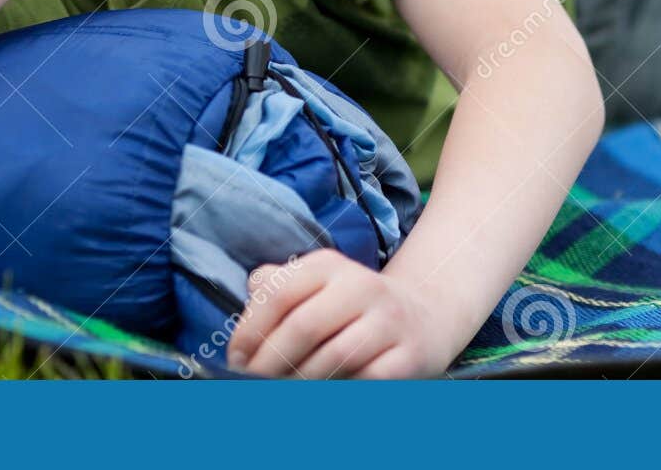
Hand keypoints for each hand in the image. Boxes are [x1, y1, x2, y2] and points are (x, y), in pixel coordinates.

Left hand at [225, 249, 454, 378]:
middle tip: (254, 384)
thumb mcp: (318, 284)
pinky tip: (322, 395)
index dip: (250, 330)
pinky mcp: (407, 355)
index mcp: (329, 265)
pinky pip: (364, 380)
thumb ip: (279, 286)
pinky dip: (337, 392)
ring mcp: (388, 320)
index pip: (279, 293)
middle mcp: (360, 286)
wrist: (423, 316)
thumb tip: (251, 293)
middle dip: (270, 362)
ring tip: (282, 392)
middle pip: (303, 326)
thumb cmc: (353, 306)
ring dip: (300, 382)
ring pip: (333, 357)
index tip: (237, 359)